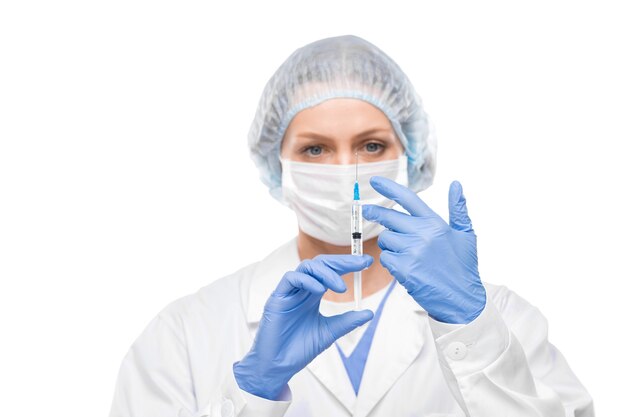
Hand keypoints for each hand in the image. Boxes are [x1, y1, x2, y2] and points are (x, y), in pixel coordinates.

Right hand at [233, 254, 373, 399]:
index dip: (348, 264)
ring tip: (341, 288)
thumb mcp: (329, 333)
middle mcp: (301, 290)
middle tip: (361, 262)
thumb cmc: (298, 349)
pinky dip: (307, 280)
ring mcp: (289, 292)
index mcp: (312, 295)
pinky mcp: (277, 298)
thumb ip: (347, 321)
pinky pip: (291, 279)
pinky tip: (319, 290)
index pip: (331, 271)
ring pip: (306, 267)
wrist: (278, 366)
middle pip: (320, 264)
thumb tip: (369, 313)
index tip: (367, 262)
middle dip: (341, 261)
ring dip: (326, 272)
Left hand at [362, 176, 485, 323]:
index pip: (408, 198)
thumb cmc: (463, 267)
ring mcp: (412, 251)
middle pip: (388, 218)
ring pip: (385, 240)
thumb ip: (458, 208)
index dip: (388, 188)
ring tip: (406, 255)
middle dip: (375, 214)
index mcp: (435, 223)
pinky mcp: (404, 268)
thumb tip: (456, 184)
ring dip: (390, 245)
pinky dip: (391, 262)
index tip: (374, 180)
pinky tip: (405, 268)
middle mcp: (422, 234)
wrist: (462, 299)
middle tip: (367, 212)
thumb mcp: (466, 234)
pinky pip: (385, 258)